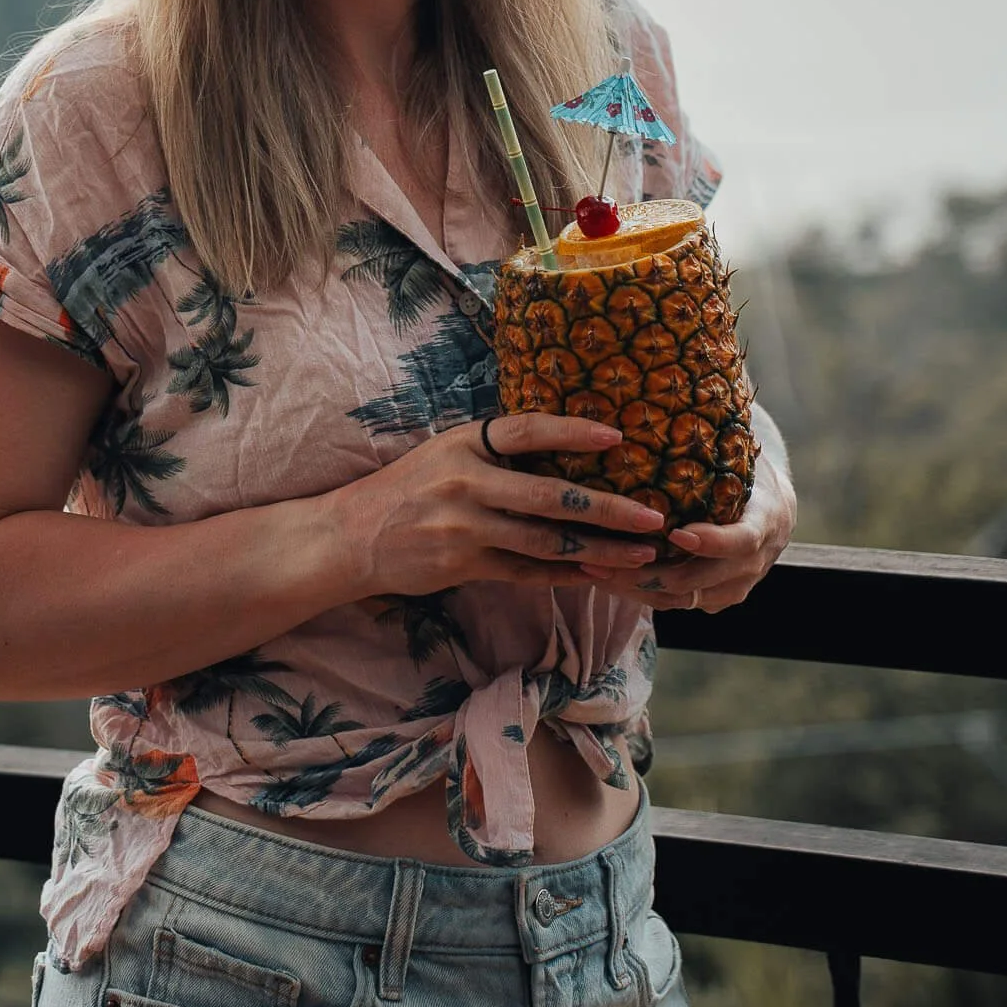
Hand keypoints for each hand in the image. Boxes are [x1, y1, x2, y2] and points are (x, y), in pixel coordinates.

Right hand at [329, 413, 669, 600]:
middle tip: (653, 516)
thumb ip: (494, 452)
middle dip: (607, 508)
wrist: (353, 535)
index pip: (526, 431)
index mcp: (464, 444)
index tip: (617, 436)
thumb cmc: (408, 488)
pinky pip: (526, 572)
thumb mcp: (445, 453)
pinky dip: (565, 575)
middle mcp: (466, 482)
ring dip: (598, 549)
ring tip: (639, 553)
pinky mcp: (463, 564)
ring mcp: (465, 527)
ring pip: (545, 541)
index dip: (572, 431)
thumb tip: (560, 450)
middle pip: (550, 495)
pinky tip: (598, 575)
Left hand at [572, 450, 797, 612]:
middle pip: (701, 580)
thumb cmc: (744, 467)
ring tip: (592, 568)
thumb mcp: (741, 451)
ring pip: (683, 599)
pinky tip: (606, 576)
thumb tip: (680, 392)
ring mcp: (736, 585)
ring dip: (636, 588)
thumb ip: (715, 441)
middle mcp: (754, 561)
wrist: (771, 504)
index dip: (711, 542)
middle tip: (604, 557)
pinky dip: (641, 594)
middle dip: (650, 573)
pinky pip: (677, 605)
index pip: (741, 540)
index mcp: (765, 521)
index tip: (676, 534)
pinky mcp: (716, 597)